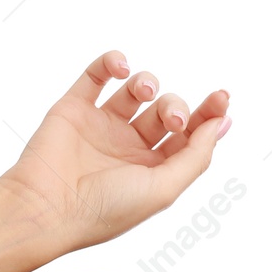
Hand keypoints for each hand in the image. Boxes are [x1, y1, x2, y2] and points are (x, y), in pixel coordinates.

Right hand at [0, 49, 231, 254]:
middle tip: (170, 118)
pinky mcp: (74, 108)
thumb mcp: (164, 189)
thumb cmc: (104, 209)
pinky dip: (112, 62)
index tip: (222, 99)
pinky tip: (121, 67)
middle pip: (165, 111)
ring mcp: (101, 126)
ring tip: (144, 91)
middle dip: (175, 107)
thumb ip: (196, 156)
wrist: (48, 207)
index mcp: (151, 172)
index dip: (207, 116)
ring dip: (147, 82)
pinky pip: (97, 74)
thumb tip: (223, 124)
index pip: (187, 137)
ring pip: (136, 90)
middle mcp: (128, 149)